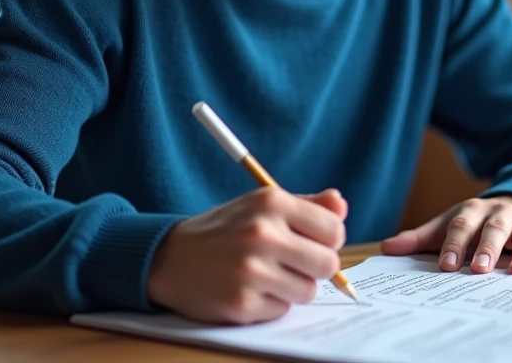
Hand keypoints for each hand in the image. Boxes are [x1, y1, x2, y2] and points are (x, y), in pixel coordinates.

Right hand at [147, 187, 345, 323]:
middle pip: (328, 264)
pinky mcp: (242, 303)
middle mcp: (262, 234)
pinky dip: (271, 303)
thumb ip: (307, 205)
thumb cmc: (224, 230)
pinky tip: (249, 288)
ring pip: (308, 291)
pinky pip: (282, 309)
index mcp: (272, 202)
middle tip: (294, 262)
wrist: (169, 257)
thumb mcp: (261, 205)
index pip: (334, 230)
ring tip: (267, 274)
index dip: (328, 240)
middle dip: (316, 267)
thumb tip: (341, 206)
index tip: (313, 242)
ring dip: (293, 287)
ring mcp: (252, 271)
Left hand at [380, 195, 511, 274]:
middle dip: (487, 248)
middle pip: (493, 229)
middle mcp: (502, 213)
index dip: (454, 244)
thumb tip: (387, 248)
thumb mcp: (451, 223)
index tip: (447, 266)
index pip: (462, 225)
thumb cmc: (479, 221)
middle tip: (479, 269)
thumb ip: (421, 238)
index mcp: (474, 210)